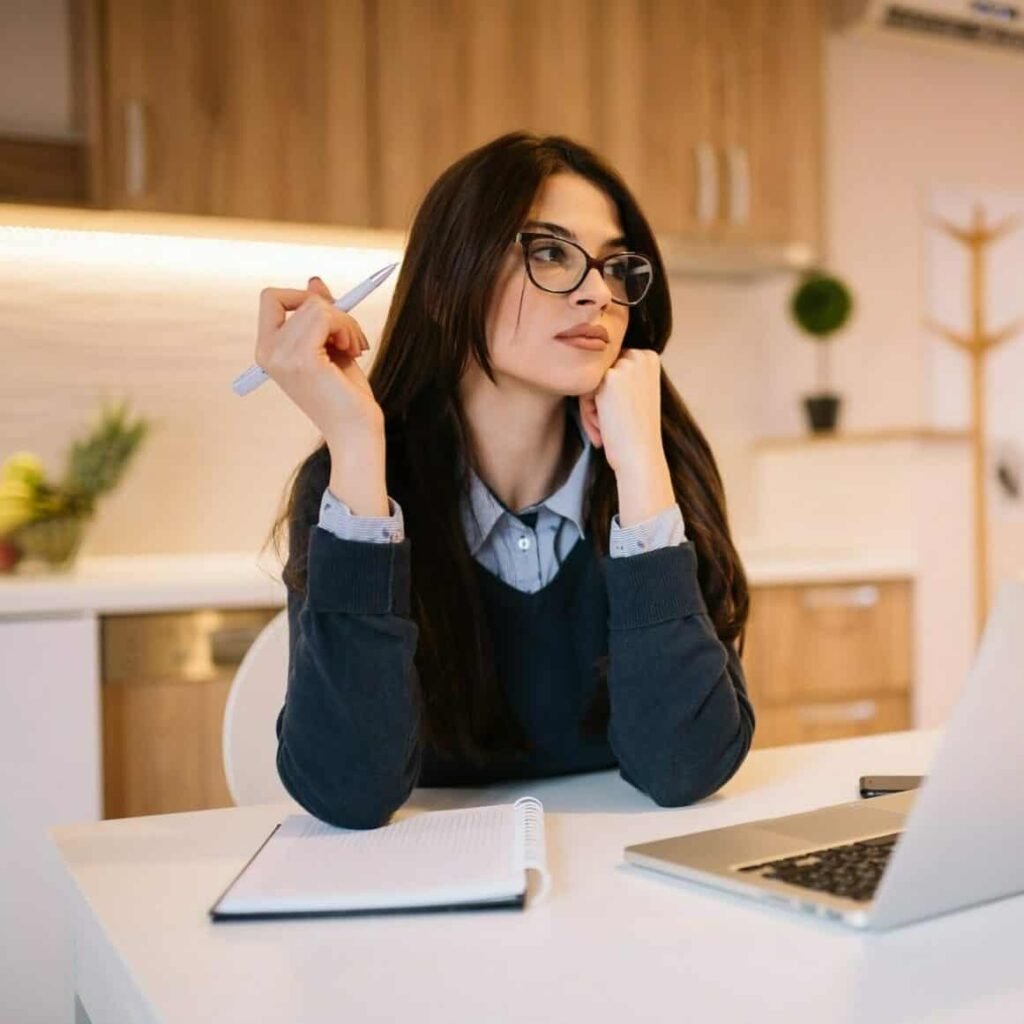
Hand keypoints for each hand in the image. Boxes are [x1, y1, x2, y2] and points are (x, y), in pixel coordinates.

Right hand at [254, 276, 383, 445]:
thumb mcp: (332, 346)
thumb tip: (314, 280)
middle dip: (336, 313)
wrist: (356, 432)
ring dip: (347, 323)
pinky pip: (326, 315)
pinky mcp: (302, 358)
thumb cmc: (346, 396)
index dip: (303, 297)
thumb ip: (321, 315)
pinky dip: (347, 327)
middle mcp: (268, 352)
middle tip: (352, 341)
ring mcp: (282, 355)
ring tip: (354, 350)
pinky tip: (353, 351)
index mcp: (268, 351)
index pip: (271, 298)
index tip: (331, 317)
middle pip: (302, 299)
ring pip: (318, 305)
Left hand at [579, 349, 674, 526]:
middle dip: (598, 399)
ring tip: (605, 428)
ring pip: (589, 382)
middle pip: (599, 372)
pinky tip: (602, 426)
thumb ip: (621, 374)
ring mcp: (625, 364)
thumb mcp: (636, 393)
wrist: (640, 455)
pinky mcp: (610, 377)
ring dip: (591, 407)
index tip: (619, 414)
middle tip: (608, 424)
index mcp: (649, 357)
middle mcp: (640, 356)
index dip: (609, 393)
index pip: (611, 367)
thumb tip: (591, 356)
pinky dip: (587, 411)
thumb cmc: (636, 432)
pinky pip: (583, 390)